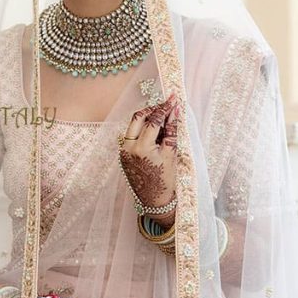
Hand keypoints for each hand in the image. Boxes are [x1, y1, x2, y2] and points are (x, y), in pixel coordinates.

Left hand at [119, 92, 178, 225]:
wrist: (153, 199)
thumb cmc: (165, 179)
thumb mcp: (171, 154)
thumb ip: (172, 131)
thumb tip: (175, 112)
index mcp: (140, 147)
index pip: (153, 121)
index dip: (164, 108)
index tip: (173, 99)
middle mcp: (128, 147)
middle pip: (138, 118)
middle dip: (152, 109)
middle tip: (165, 105)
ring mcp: (123, 150)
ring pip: (133, 125)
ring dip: (147, 119)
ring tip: (162, 118)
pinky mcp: (122, 153)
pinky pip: (132, 135)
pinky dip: (143, 130)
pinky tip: (155, 131)